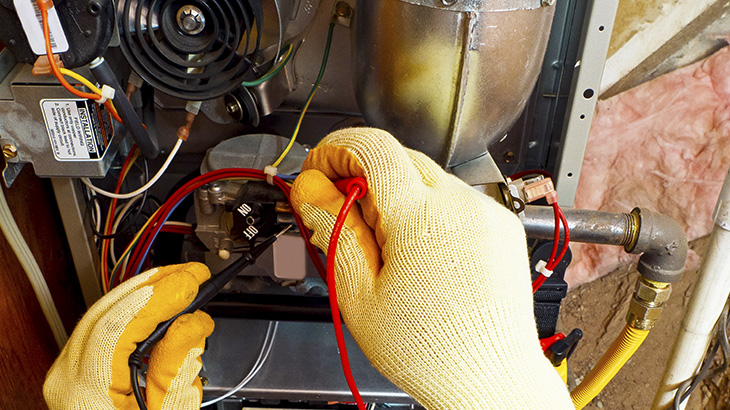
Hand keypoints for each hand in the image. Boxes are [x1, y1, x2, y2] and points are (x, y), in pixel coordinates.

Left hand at [44, 262, 213, 409]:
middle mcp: (68, 376)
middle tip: (193, 274)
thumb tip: (193, 324)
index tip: (192, 281)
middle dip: (154, 285)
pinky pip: (103, 326)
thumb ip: (178, 368)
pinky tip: (157, 303)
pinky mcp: (78, 370)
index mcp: (85, 390)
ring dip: (145, 292)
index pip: (118, 324)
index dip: (159, 295)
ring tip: (181, 282)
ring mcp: (68, 371)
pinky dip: (133, 310)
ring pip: (103, 313)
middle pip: (107, 310)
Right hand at [291, 128, 572, 408]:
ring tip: (388, 250)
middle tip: (345, 218)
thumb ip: (333, 231)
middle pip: (399, 158)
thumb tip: (311, 191)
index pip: (371, 146)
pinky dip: (431, 212)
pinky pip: (456, 199)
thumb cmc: (430, 350)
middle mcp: (461, 204)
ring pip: (428, 179)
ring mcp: (486, 212)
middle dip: (363, 178)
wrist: (491, 378)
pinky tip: (422, 253)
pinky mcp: (502, 225)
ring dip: (398, 198)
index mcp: (422, 218)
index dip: (335, 150)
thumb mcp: (360, 294)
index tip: (320, 172)